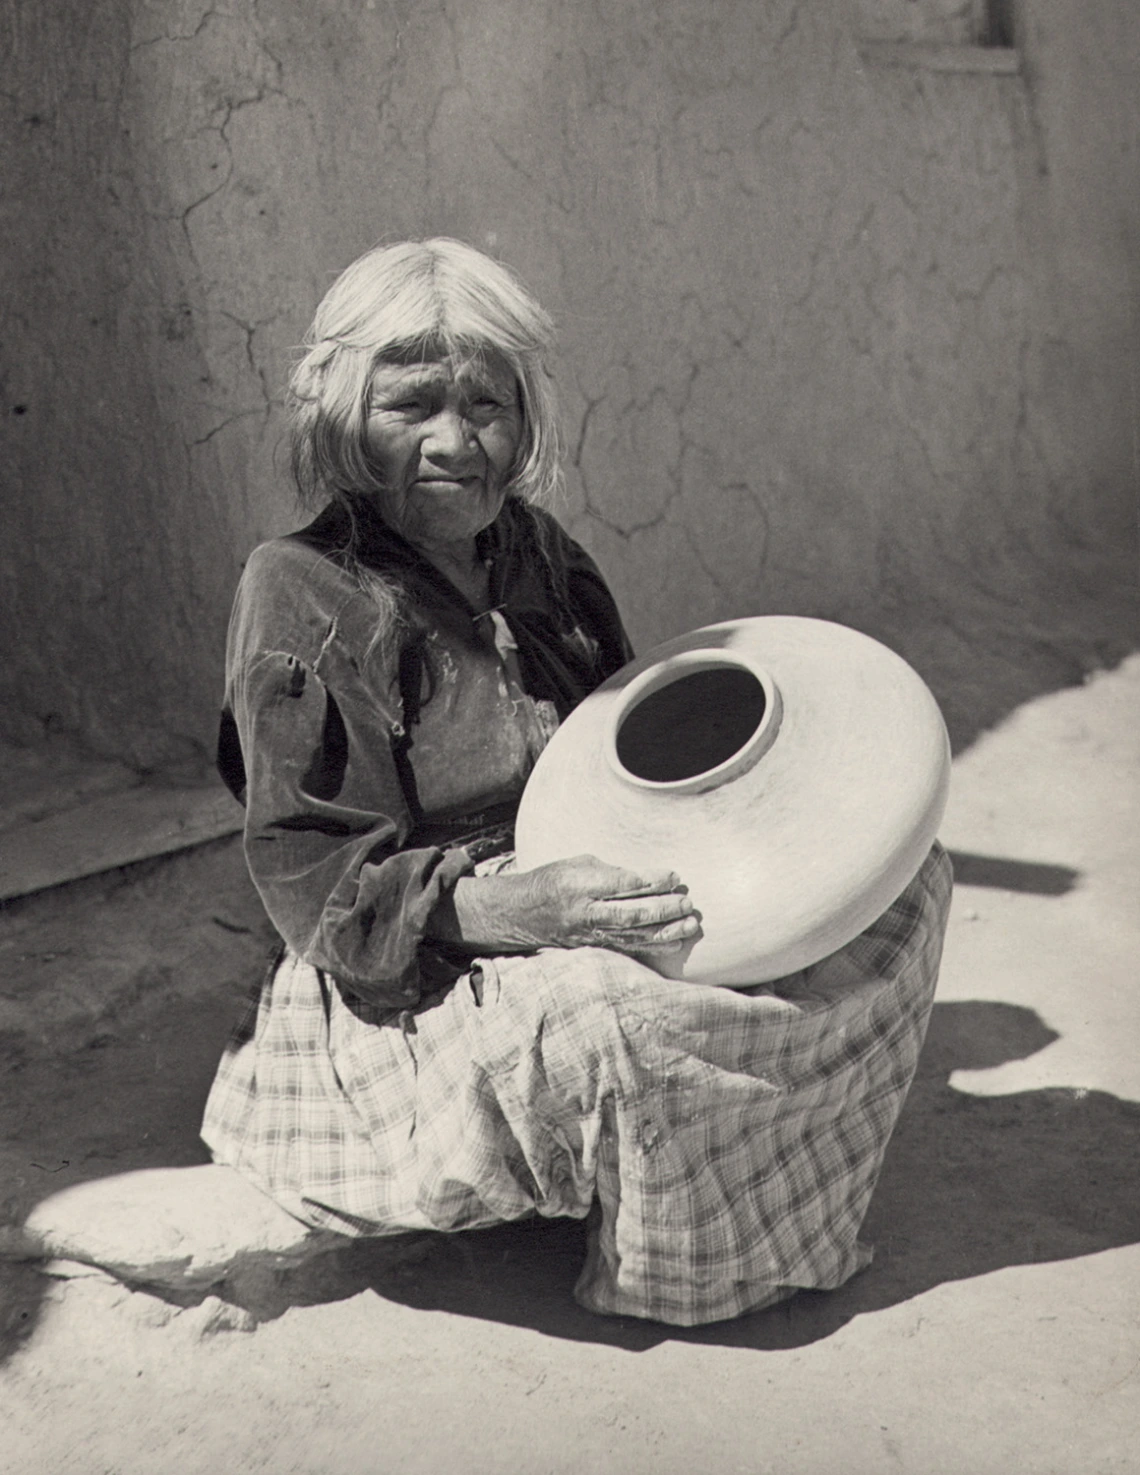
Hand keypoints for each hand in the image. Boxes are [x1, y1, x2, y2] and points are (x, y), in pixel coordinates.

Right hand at [443, 853, 700, 956]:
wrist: (524, 913)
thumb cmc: (555, 880)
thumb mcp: (578, 864)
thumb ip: (611, 871)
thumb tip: (647, 878)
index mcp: (581, 885)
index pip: (624, 884)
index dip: (652, 881)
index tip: (674, 875)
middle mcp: (587, 912)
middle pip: (633, 913)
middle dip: (665, 908)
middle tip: (688, 901)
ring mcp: (592, 933)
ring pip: (635, 933)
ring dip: (667, 929)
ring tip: (691, 922)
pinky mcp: (596, 946)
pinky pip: (630, 947)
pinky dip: (655, 944)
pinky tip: (676, 940)